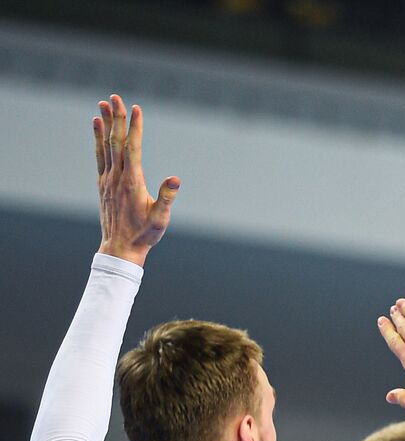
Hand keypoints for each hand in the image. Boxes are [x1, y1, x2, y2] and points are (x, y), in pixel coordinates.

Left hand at [94, 94, 179, 266]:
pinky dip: (98, 139)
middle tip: (116, 97)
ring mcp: (108, 179)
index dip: (135, 128)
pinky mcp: (103, 183)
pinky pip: (100, 155)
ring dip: (105, 123)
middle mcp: (117, 177)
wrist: (120, 248)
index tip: (136, 109)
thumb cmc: (144, 234)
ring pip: (106, 145)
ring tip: (103, 104)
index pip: (133, 148)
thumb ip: (167, 198)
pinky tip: (97, 126)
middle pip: (117, 141)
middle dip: (117, 118)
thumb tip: (175, 179)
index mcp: (132, 183)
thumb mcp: (161, 219)